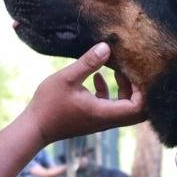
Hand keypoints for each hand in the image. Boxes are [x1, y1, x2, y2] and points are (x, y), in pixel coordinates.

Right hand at [21, 42, 144, 145]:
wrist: (34, 128)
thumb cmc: (48, 104)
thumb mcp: (67, 78)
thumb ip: (88, 63)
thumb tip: (107, 47)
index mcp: (105, 113)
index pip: (139, 108)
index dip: (143, 90)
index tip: (134, 71)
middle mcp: (106, 120)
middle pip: (137, 110)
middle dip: (138, 89)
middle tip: (129, 70)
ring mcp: (100, 120)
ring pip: (125, 107)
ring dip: (125, 89)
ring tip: (115, 69)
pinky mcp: (92, 118)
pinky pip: (110, 106)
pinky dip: (110, 92)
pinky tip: (96, 77)